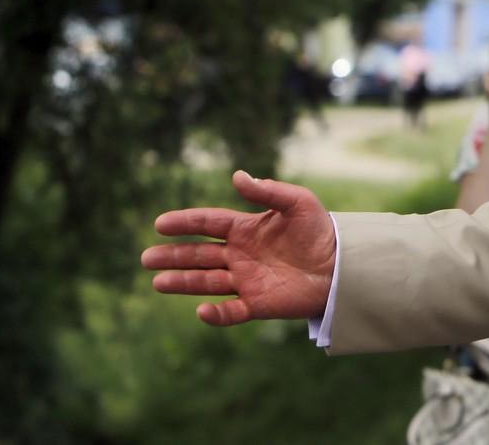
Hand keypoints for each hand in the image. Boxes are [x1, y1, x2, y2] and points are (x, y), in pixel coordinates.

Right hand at [141, 170, 335, 325]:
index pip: (208, 223)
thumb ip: (268, 191)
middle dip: (173, 256)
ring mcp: (247, 280)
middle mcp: (241, 254)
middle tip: (146, 258)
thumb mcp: (298, 203)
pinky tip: (201, 311)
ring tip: (157, 282)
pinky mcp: (259, 304)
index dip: (185, 223)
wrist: (342, 265)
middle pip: (199, 255)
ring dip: (182, 282)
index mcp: (247, 229)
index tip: (160, 224)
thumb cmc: (321, 230)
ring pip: (207, 282)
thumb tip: (237, 176)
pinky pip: (232, 311)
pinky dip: (217, 314)